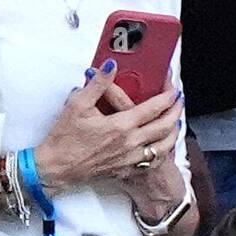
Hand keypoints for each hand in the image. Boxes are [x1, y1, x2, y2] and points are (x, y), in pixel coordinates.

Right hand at [34, 62, 182, 191]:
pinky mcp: (125, 169)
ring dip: (173, 133)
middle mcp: (130, 143)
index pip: (153, 109)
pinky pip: (152, 162)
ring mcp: (129, 159)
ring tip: (175, 123)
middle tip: (179, 102)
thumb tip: (110, 66)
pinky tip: (160, 146)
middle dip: (176, 112)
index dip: (167, 97)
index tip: (173, 90)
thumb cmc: (64, 138)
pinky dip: (161, 151)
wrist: (56, 167)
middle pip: (164, 127)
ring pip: (163, 146)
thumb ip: (97, 84)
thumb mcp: (77, 105)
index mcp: (120, 126)